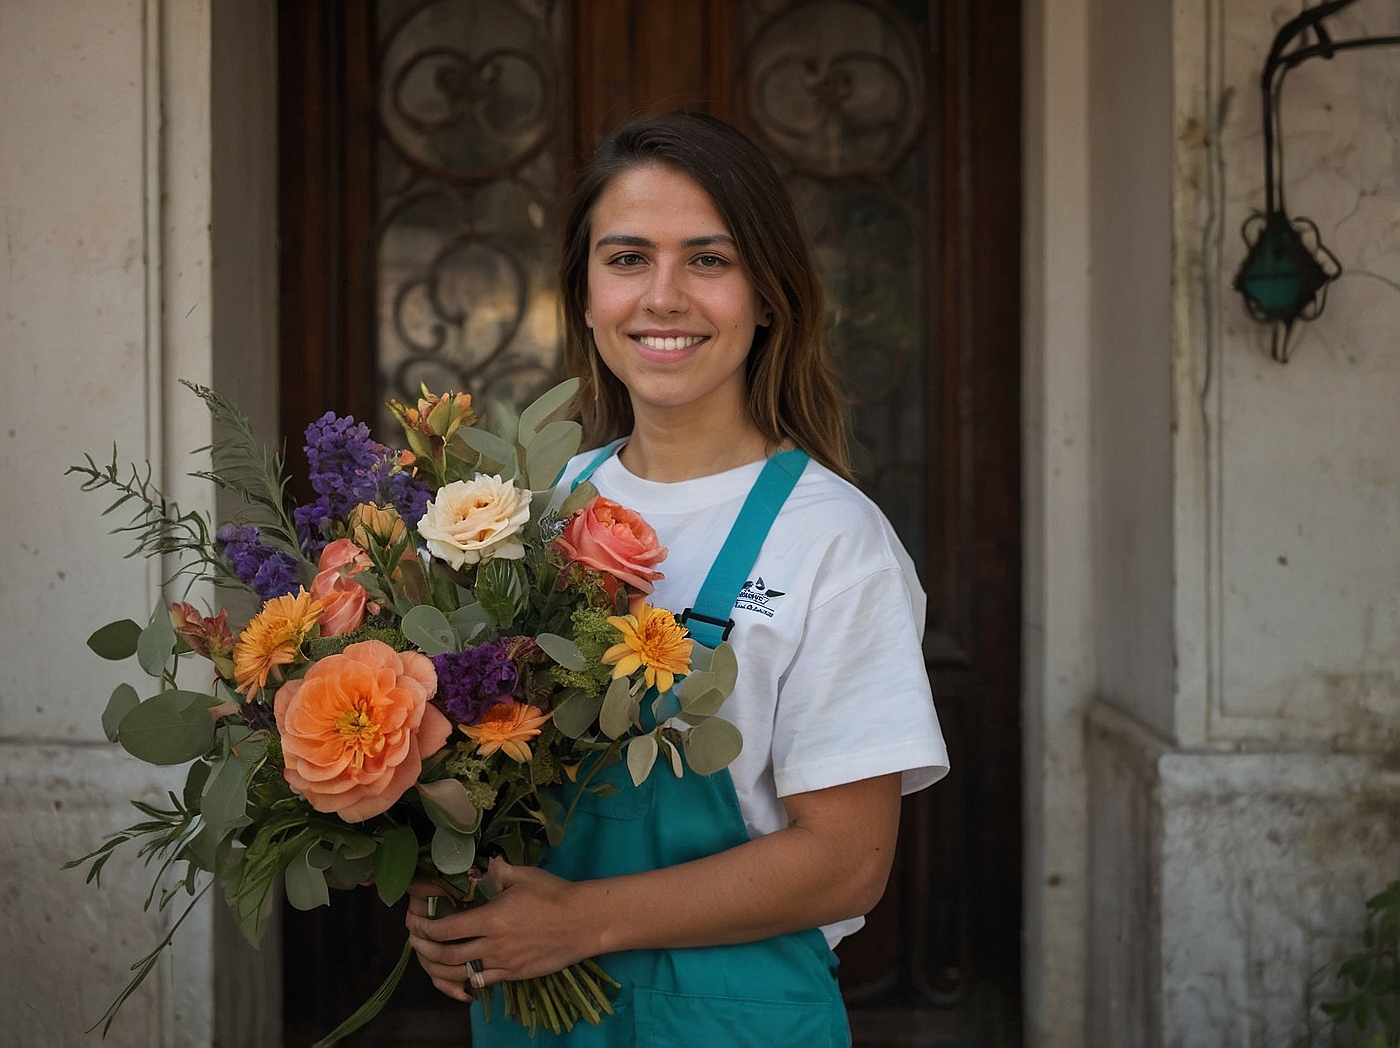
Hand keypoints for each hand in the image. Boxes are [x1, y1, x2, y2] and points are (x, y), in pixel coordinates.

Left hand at [404, 858, 593, 999]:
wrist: (584, 922)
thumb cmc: (554, 893)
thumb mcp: (524, 875)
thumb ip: (498, 871)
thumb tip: (484, 864)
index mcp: (491, 918)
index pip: (447, 929)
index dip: (425, 929)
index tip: (415, 924)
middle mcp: (493, 945)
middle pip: (447, 955)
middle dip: (424, 950)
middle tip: (415, 943)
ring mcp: (504, 964)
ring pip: (461, 973)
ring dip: (439, 969)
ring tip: (430, 961)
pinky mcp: (515, 975)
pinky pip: (483, 982)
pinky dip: (466, 981)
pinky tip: (460, 977)